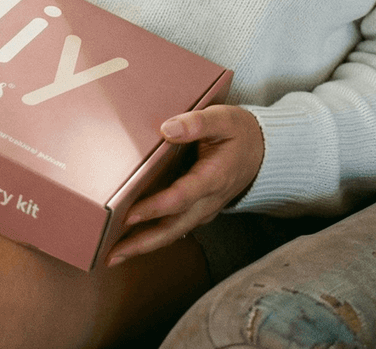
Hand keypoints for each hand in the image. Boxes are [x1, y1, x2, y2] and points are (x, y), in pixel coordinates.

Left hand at [107, 105, 264, 266]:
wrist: (263, 151)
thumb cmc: (239, 132)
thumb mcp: (223, 119)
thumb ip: (197, 123)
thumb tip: (167, 128)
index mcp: (213, 178)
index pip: (181, 197)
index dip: (155, 207)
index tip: (130, 215)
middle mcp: (208, 200)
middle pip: (173, 227)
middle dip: (143, 243)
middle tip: (112, 254)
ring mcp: (204, 209)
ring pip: (173, 232)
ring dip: (145, 245)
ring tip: (115, 254)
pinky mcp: (200, 210)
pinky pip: (176, 227)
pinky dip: (155, 236)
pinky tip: (135, 239)